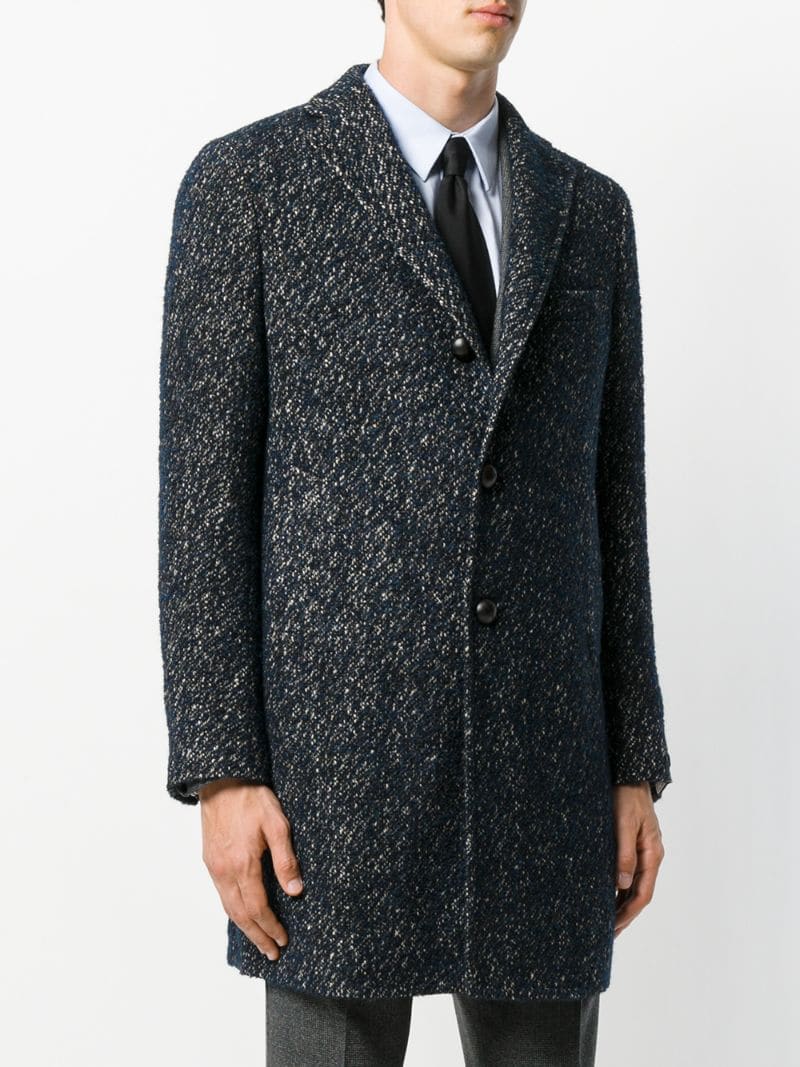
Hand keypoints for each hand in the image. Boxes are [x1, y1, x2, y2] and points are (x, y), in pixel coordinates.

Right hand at [198, 779, 303, 960]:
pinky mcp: (210, 860)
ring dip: (244, 927)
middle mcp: (225, 871)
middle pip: (241, 915)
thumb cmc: (252, 798)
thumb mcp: (278, 824)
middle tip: (272, 953)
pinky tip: (242, 914)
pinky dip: (233, 910)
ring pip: (228, 907)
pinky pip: (221, 894)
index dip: (271, 927)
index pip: (258, 908)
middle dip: (258, 936)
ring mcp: (214, 866)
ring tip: (259, 940)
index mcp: (243, 865)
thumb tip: (295, 892)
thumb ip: (286, 860)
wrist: (222, 780)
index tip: (283, 940)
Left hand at [612, 782, 664, 936]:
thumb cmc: (626, 797)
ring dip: (622, 904)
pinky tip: (608, 896)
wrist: (629, 775)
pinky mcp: (633, 845)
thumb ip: (624, 853)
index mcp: (653, 853)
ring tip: (607, 922)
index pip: (643, 893)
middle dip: (625, 915)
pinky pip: (628, 873)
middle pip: (639, 893)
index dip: (629, 913)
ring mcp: (643, 851)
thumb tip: (622, 884)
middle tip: (609, 935)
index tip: (615, 928)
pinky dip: (619, 888)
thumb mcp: (624, 824)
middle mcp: (650, 856)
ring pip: (634, 885)